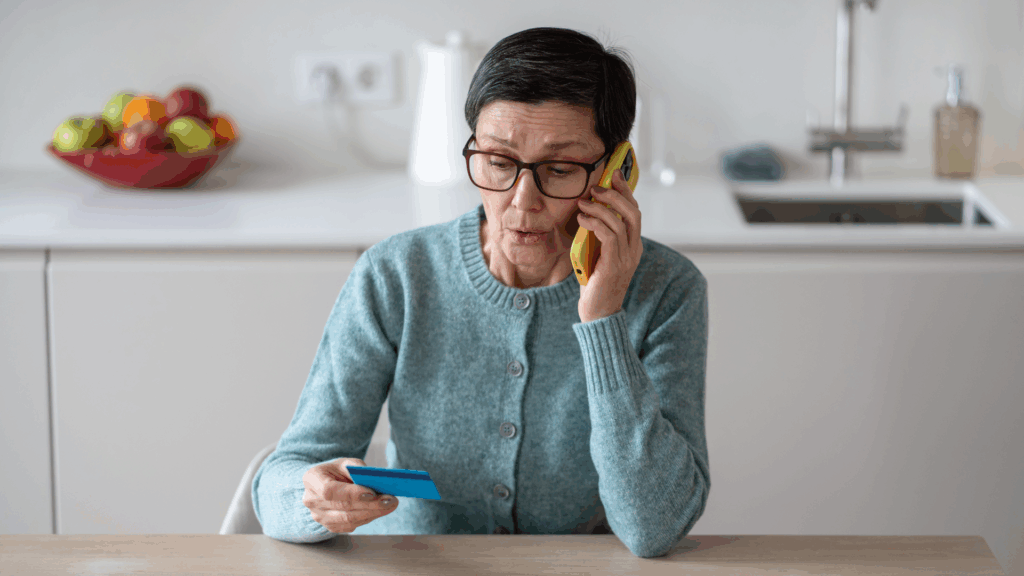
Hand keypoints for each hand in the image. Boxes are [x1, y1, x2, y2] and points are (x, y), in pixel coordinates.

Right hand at [302, 457, 397, 532]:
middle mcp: (312, 500)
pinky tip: (380, 510)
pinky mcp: (329, 526)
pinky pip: (351, 526)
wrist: (324, 484)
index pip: (330, 490)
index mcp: (312, 479)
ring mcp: (319, 516)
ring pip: (348, 519)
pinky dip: (368, 518)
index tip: (373, 493)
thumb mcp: (345, 463)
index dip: (351, 494)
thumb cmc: (336, 471)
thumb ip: (357, 469)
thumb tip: (375, 482)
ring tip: (391, 504)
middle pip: (343, 507)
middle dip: (370, 505)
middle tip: (391, 500)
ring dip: (372, 513)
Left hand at [575, 168, 642, 322]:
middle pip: (633, 213)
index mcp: (633, 247)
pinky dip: (595, 223)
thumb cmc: (595, 285)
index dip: (626, 192)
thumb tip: (588, 214)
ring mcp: (626, 258)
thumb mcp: (599, 256)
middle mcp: (634, 250)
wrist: (598, 314)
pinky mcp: (614, 264)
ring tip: (583, 204)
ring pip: (620, 222)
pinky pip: (608, 236)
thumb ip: (600, 238)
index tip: (614, 176)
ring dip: (600, 208)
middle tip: (596, 188)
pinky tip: (582, 220)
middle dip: (615, 195)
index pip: (635, 213)